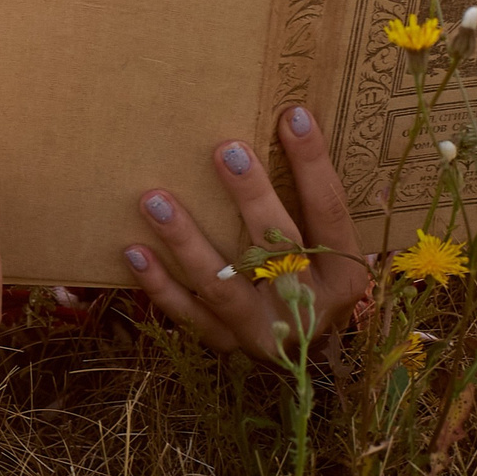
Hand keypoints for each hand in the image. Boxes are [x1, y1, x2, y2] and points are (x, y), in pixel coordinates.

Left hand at [123, 104, 369, 359]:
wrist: (302, 360)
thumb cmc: (310, 281)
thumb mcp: (327, 252)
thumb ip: (308, 206)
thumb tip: (290, 124)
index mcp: (343, 273)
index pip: (330, 211)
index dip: (313, 164)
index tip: (291, 115)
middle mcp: (309, 305)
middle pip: (279, 246)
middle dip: (252, 197)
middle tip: (225, 149)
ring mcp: (264, 329)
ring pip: (222, 284)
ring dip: (186, 240)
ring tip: (153, 199)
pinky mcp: (226, 344)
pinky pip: (187, 314)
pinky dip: (159, 285)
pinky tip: (133, 250)